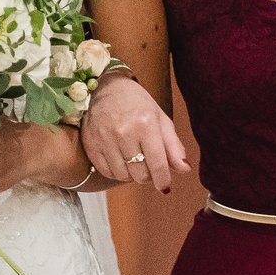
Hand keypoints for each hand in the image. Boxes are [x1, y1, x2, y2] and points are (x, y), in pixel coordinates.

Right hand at [79, 73, 185, 193]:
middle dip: (148, 175)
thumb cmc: (137, 103)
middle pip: (140, 174)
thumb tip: (184, 168)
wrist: (106, 87)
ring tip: (133, 160)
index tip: (165, 186)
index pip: (157, 164)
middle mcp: (124, 132)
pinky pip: (106, 172)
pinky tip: (120, 160)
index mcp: (146, 124)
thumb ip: (173, 145)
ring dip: (131, 174)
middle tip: (148, 165)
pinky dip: (116, 171)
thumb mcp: (160, 119)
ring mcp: (105, 138)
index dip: (163, 180)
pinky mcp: (91, 143)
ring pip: (123, 176)